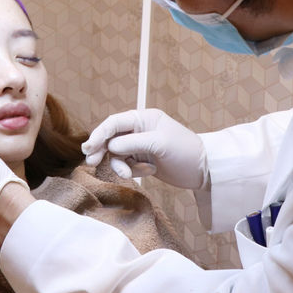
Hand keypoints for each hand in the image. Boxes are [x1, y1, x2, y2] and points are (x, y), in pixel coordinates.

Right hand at [81, 108, 207, 188]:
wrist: (203, 170)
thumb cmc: (184, 151)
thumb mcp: (158, 144)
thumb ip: (132, 142)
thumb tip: (110, 146)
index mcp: (144, 118)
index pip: (114, 123)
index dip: (99, 134)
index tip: (89, 149)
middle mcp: (140, 129)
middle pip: (111, 138)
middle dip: (103, 150)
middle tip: (92, 163)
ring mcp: (141, 145)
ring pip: (118, 154)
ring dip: (121, 165)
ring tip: (129, 174)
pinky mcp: (144, 160)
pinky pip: (128, 165)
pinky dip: (134, 170)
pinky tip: (150, 172)